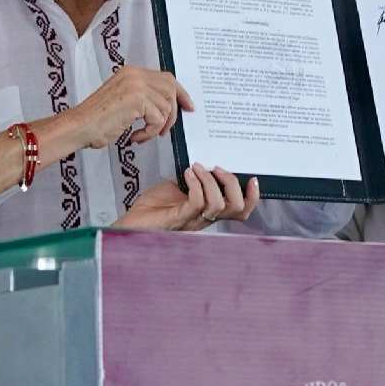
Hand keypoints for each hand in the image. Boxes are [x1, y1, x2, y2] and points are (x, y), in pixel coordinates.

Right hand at [69, 65, 192, 148]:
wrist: (79, 127)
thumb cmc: (97, 120)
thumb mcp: (123, 101)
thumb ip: (143, 97)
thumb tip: (167, 106)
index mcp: (132, 72)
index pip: (166, 78)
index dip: (180, 93)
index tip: (189, 106)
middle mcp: (135, 74)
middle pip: (171, 90)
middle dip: (172, 113)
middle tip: (164, 130)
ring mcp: (136, 85)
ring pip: (166, 108)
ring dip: (157, 127)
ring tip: (142, 135)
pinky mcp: (138, 100)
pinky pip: (158, 120)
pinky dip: (149, 133)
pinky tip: (135, 137)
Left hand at [114, 163, 259, 230]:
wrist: (132, 223)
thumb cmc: (153, 207)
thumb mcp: (180, 187)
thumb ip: (196, 179)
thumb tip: (206, 162)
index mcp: (209, 212)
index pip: (240, 211)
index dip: (252, 197)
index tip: (252, 178)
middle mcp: (205, 219)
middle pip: (236, 208)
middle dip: (232, 183)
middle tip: (217, 168)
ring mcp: (193, 220)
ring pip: (218, 204)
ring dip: (210, 180)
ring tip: (197, 167)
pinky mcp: (180, 218)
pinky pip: (197, 202)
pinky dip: (196, 183)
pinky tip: (187, 173)